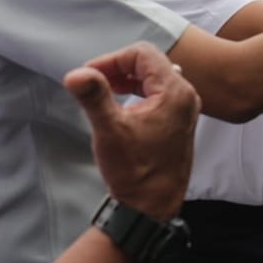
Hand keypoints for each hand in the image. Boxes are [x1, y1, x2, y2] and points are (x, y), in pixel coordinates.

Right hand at [64, 42, 201, 220]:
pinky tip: (121, 105)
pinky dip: (138, 92)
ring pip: (154, 77)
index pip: (142, 54)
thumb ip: (94, 97)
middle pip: (150, 63)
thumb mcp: (110, 130)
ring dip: (128, 79)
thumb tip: (76, 74)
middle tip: (93, 82)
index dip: (112, 59)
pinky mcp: (180, 121)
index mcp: (175, 91)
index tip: (89, 75)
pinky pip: (159, 93)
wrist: (151, 208)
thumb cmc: (134, 171)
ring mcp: (185, 109)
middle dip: (118, 67)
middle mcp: (186, 95)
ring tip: (103, 92)